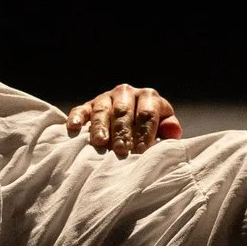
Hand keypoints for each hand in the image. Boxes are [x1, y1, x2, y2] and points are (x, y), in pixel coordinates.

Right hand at [65, 84, 180, 156]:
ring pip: (102, 110)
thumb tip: (173, 131)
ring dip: (100, 126)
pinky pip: (81, 109)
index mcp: (148, 97)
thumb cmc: (150, 130)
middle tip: (121, 150)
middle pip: (124, 111)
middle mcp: (126, 93)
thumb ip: (169, 129)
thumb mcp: (163, 128)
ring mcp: (105, 98)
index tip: (141, 152)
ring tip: (100, 142)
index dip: (145, 133)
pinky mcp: (88, 105)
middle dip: (123, 131)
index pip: (147, 114)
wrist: (130, 124)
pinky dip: (76, 117)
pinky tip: (73, 127)